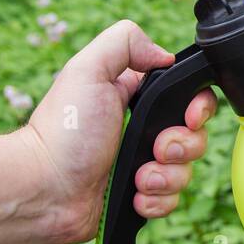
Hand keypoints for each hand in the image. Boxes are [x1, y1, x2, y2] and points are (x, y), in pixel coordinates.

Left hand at [20, 20, 216, 243]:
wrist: (44, 190)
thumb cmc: (63, 131)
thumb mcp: (87, 70)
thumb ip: (125, 42)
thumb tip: (165, 55)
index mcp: (139, 100)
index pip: (192, 98)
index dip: (199, 108)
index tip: (188, 117)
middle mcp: (145, 132)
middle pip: (197, 137)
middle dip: (183, 146)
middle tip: (155, 150)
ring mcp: (145, 167)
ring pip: (186, 172)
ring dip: (166, 177)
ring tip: (139, 179)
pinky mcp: (141, 197)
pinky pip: (171, 201)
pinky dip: (155, 201)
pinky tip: (133, 196)